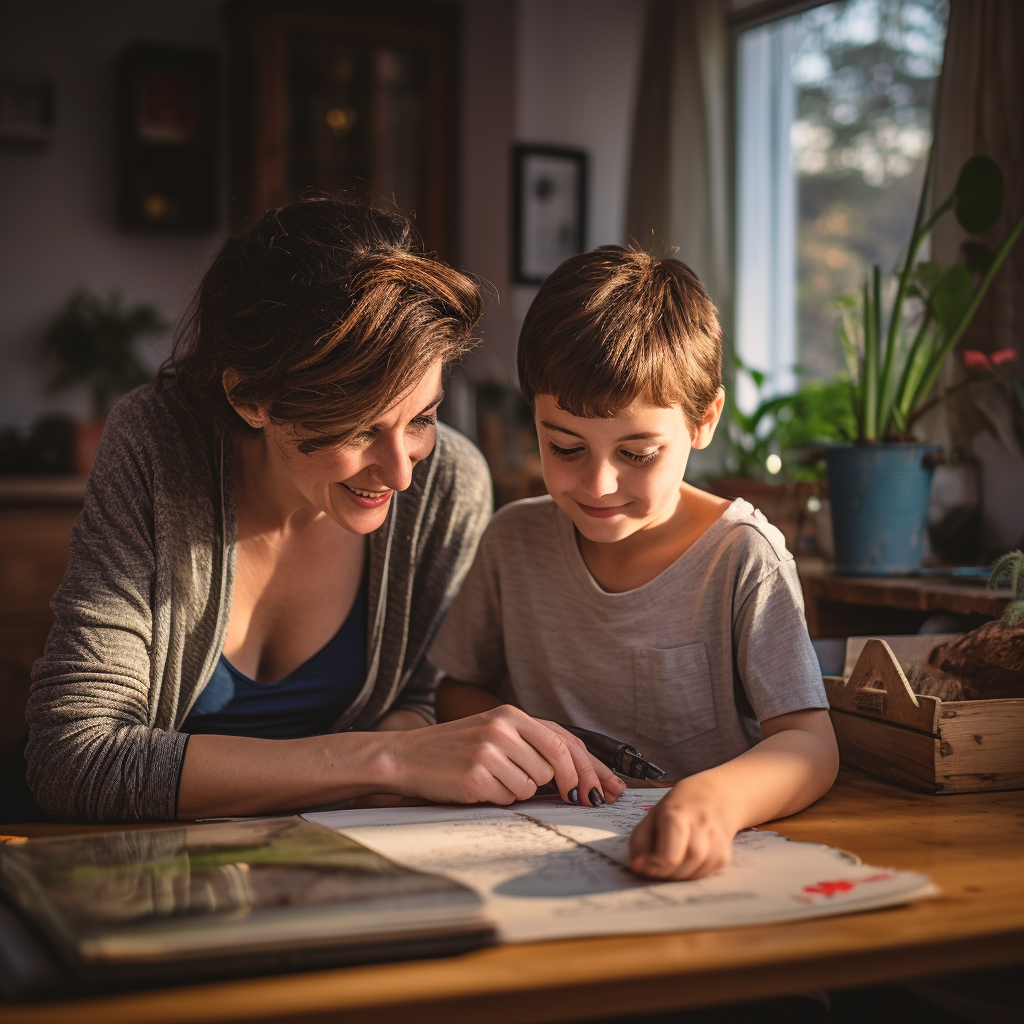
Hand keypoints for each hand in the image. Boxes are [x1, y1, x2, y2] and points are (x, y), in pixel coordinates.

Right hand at [383, 705, 620, 806]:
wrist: (407, 756)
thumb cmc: (455, 749)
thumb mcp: (495, 734)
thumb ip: (533, 745)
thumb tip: (581, 775)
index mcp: (511, 714)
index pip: (564, 740)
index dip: (591, 767)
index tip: (606, 788)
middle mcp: (502, 727)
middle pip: (557, 763)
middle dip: (571, 785)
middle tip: (576, 799)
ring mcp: (488, 750)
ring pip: (534, 785)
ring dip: (522, 791)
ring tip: (496, 781)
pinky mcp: (476, 775)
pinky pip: (509, 798)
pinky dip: (500, 799)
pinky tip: (480, 788)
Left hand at [629, 776, 736, 879]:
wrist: (715, 796)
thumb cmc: (678, 808)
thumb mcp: (651, 817)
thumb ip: (639, 842)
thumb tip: (637, 867)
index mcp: (677, 815)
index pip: (669, 855)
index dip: (653, 866)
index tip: (640, 866)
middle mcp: (701, 826)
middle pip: (683, 865)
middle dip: (666, 872)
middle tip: (656, 865)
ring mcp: (717, 841)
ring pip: (697, 873)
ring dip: (680, 875)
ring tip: (671, 863)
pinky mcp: (726, 855)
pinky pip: (707, 875)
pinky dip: (693, 874)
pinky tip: (688, 862)